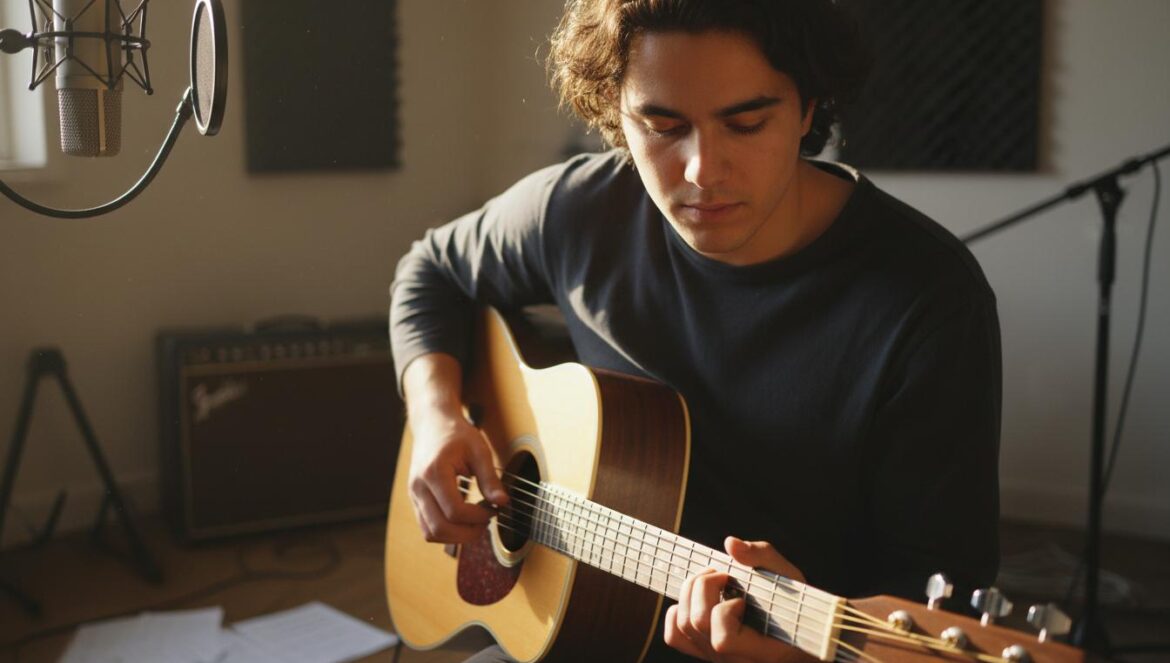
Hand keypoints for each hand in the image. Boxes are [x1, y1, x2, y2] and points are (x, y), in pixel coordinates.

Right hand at [407, 409, 508, 543]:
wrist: (432, 423)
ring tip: (476, 522)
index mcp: (433, 473)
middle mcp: (418, 487)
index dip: (478, 517)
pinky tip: (464, 519)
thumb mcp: (479, 450)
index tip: (494, 509)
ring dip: (456, 537)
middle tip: (486, 522)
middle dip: (467, 533)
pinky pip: (427, 527)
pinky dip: (446, 531)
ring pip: (430, 533)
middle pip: (439, 529)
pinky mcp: (415, 500)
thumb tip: (503, 502)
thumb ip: (490, 478)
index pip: (455, 511)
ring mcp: (414, 495)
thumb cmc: (456, 433)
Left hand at [665, 537, 809, 661]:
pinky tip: (695, 601)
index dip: (726, 610)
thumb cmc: (797, 610)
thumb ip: (762, 558)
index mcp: (758, 651)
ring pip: (682, 625)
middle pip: (696, 623)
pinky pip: (674, 636)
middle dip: (704, 586)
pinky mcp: (702, 652)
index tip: (742, 597)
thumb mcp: (790, 579)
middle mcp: (733, 660)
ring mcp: (714, 658)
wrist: (798, 638)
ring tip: (712, 582)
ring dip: (691, 592)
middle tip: (723, 576)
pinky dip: (677, 612)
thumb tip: (731, 544)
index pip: (722, 640)